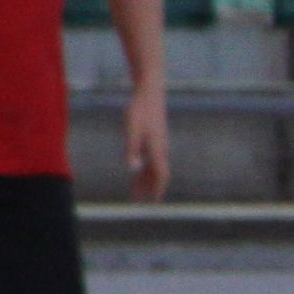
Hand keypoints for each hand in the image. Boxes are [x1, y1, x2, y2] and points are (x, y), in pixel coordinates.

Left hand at [120, 79, 168, 203]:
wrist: (149, 92)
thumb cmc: (139, 110)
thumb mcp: (132, 130)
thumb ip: (132, 149)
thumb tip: (132, 168)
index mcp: (157, 148)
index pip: (161, 173)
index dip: (157, 187)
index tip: (154, 200)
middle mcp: (160, 148)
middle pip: (157, 173)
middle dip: (148, 187)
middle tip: (138, 199)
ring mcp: (158, 143)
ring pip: (154, 166)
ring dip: (145, 178)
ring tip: (134, 188)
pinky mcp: (154, 138)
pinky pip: (151, 157)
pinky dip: (144, 167)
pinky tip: (136, 169)